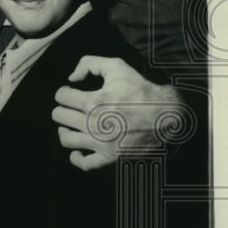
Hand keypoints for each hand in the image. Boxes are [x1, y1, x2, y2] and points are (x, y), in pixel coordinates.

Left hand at [52, 56, 179, 170]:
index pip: (61, 96)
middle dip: (63, 109)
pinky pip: (84, 164)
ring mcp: (101, 143)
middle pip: (59, 116)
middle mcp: (93, 124)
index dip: (65, 92)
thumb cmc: (141, 89)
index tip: (72, 92)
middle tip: (73, 108)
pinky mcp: (110, 157)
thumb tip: (71, 78)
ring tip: (71, 125)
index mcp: (93, 102)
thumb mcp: (116, 66)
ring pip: (65, 139)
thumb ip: (88, 64)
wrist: (168, 115)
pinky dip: (76, 157)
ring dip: (64, 130)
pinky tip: (78, 149)